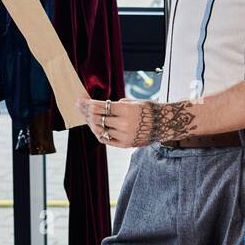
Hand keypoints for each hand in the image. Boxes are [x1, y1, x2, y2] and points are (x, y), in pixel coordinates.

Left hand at [75, 97, 198, 147]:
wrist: (164, 123)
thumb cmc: (148, 109)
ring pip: (101, 130)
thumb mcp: (133, 102)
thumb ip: (116, 105)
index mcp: (126, 110)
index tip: (79, 100)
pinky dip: (99, 133)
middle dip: (87, 112)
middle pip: (98, 118)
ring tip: (88, 117)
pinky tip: (96, 128)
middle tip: (81, 107)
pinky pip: (107, 140)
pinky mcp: (126, 144)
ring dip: (92, 123)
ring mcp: (125, 136)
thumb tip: (98, 106)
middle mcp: (125, 124)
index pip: (101, 107)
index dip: (88, 103)